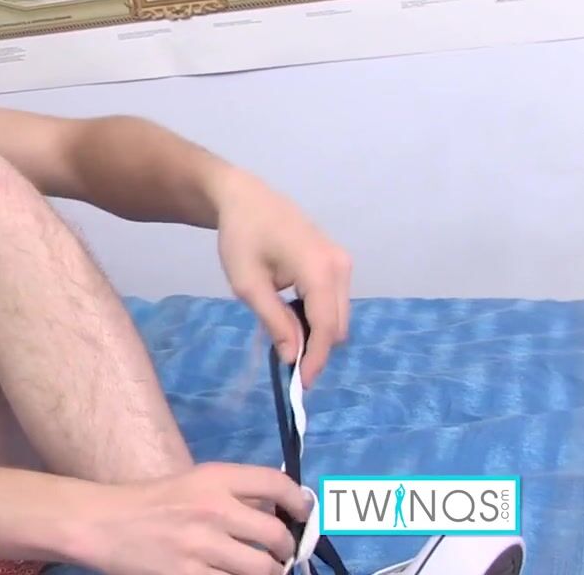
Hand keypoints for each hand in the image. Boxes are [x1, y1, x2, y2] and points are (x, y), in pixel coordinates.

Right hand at [76, 462, 310, 574]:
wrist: (103, 524)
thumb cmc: (151, 502)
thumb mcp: (193, 483)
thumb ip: (234, 494)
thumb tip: (281, 508)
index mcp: (213, 479)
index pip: (275, 484)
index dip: (299, 502)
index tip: (303, 515)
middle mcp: (212, 509)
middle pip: (276, 534)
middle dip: (286, 549)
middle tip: (280, 554)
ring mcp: (201, 547)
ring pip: (263, 569)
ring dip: (268, 572)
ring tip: (258, 569)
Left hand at [210, 169, 351, 387]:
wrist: (246, 199)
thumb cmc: (240, 238)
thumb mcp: (248, 284)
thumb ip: (274, 320)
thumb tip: (292, 356)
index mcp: (319, 270)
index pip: (326, 327)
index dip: (315, 358)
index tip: (301, 384)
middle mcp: (340, 266)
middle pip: (338, 325)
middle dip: (316, 348)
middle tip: (286, 362)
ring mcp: (342, 262)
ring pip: (338, 315)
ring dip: (316, 332)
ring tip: (284, 336)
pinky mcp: (337, 262)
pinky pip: (334, 300)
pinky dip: (317, 316)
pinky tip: (292, 316)